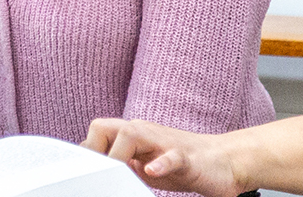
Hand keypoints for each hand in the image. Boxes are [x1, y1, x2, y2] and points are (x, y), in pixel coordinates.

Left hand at [83, 118, 245, 196]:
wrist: (224, 161)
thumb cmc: (181, 165)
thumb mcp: (143, 168)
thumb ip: (121, 166)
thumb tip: (93, 174)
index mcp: (131, 136)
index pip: (96, 134)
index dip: (85, 152)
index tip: (79, 174)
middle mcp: (144, 133)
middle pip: (103, 127)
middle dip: (94, 151)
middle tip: (94, 175)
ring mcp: (165, 142)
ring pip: (132, 134)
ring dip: (117, 155)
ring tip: (114, 175)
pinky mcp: (187, 157)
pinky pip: (171, 157)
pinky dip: (160, 164)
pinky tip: (152, 172)